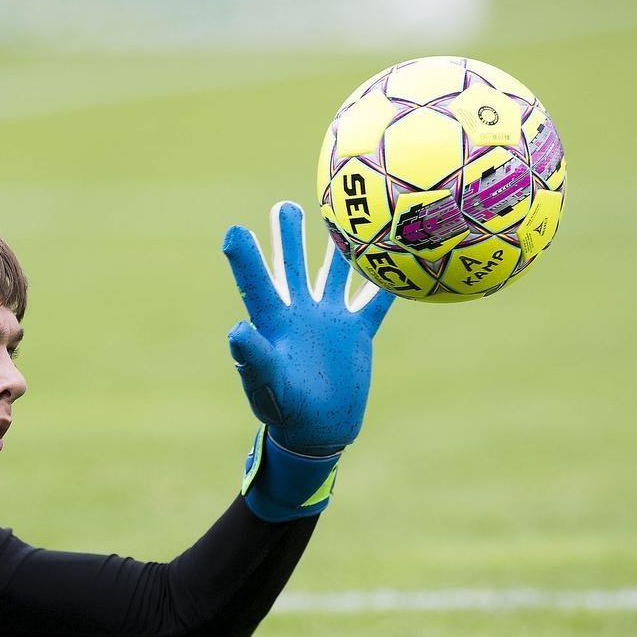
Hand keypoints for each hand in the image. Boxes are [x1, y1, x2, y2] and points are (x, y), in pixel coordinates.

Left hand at [223, 201, 394, 455]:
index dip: (244, 257)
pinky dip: (389, 280)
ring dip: (336, 245)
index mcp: (273, 322)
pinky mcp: (356, 332)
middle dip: (288, 234)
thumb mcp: (266, 384)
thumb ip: (253, 358)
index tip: (233, 229)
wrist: (317, 431)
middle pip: (292, 264)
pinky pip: (375, 300)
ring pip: (332, 272)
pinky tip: (403, 254)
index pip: (255, 282)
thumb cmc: (284, 411)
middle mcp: (299, 313)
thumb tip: (235, 330)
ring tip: (340, 213)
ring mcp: (328, 320)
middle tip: (284, 205)